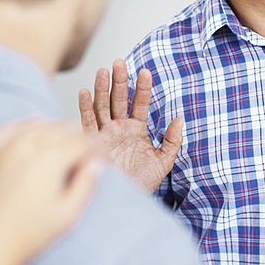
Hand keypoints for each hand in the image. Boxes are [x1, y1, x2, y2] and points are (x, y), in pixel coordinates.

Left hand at [0, 121, 98, 264]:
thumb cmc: (25, 238)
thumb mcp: (66, 216)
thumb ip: (86, 185)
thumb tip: (95, 164)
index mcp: (50, 159)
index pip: (82, 142)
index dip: (97, 149)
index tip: (104, 158)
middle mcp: (26, 145)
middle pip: (61, 130)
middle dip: (79, 137)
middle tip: (88, 150)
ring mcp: (1, 146)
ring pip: (36, 125)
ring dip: (56, 129)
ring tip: (66, 140)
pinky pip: (9, 127)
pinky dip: (26, 124)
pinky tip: (34, 125)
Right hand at [78, 59, 183, 193]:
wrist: (123, 201)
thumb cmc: (143, 183)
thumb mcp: (163, 162)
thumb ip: (172, 141)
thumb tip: (180, 119)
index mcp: (136, 129)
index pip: (139, 103)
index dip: (142, 88)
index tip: (145, 72)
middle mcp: (119, 128)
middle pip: (118, 99)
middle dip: (119, 81)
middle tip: (120, 63)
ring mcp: (104, 134)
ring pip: (102, 106)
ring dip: (102, 88)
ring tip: (104, 71)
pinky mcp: (92, 143)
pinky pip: (87, 122)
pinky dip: (85, 108)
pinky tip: (85, 92)